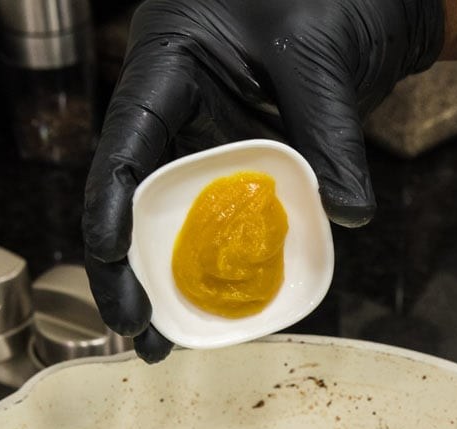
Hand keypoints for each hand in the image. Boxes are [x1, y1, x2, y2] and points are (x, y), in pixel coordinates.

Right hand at [82, 0, 445, 362]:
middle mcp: (174, 100)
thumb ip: (330, 135)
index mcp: (169, 59)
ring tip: (164, 342)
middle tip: (136, 329)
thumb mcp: (323, 58)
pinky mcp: (236, 156)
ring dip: (164, 278)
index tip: (110, 258)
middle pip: (132, 192)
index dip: (109, 203)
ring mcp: (203, 131)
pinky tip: (214, 306)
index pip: (124, 139)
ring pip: (167, 213)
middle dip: (125, 267)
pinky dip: (215, 261)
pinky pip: (217, 215)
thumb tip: (347, 214)